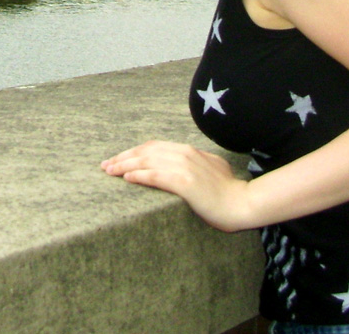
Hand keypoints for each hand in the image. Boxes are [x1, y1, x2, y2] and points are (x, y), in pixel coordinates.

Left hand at [101, 140, 250, 232]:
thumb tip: (184, 165)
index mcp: (188, 150)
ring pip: (147, 162)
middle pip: (145, 152)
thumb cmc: (227, 191)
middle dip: (123, 157)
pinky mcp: (185, 182)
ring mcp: (185, 167)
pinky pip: (156, 176)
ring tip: (110, 171)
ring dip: (125, 165)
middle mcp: (184, 154)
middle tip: (106, 165)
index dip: (133, 152)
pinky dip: (140, 175)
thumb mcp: (211, 168)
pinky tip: (127, 178)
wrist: (242, 203)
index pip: (153, 146)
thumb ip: (195, 162)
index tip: (118, 159)